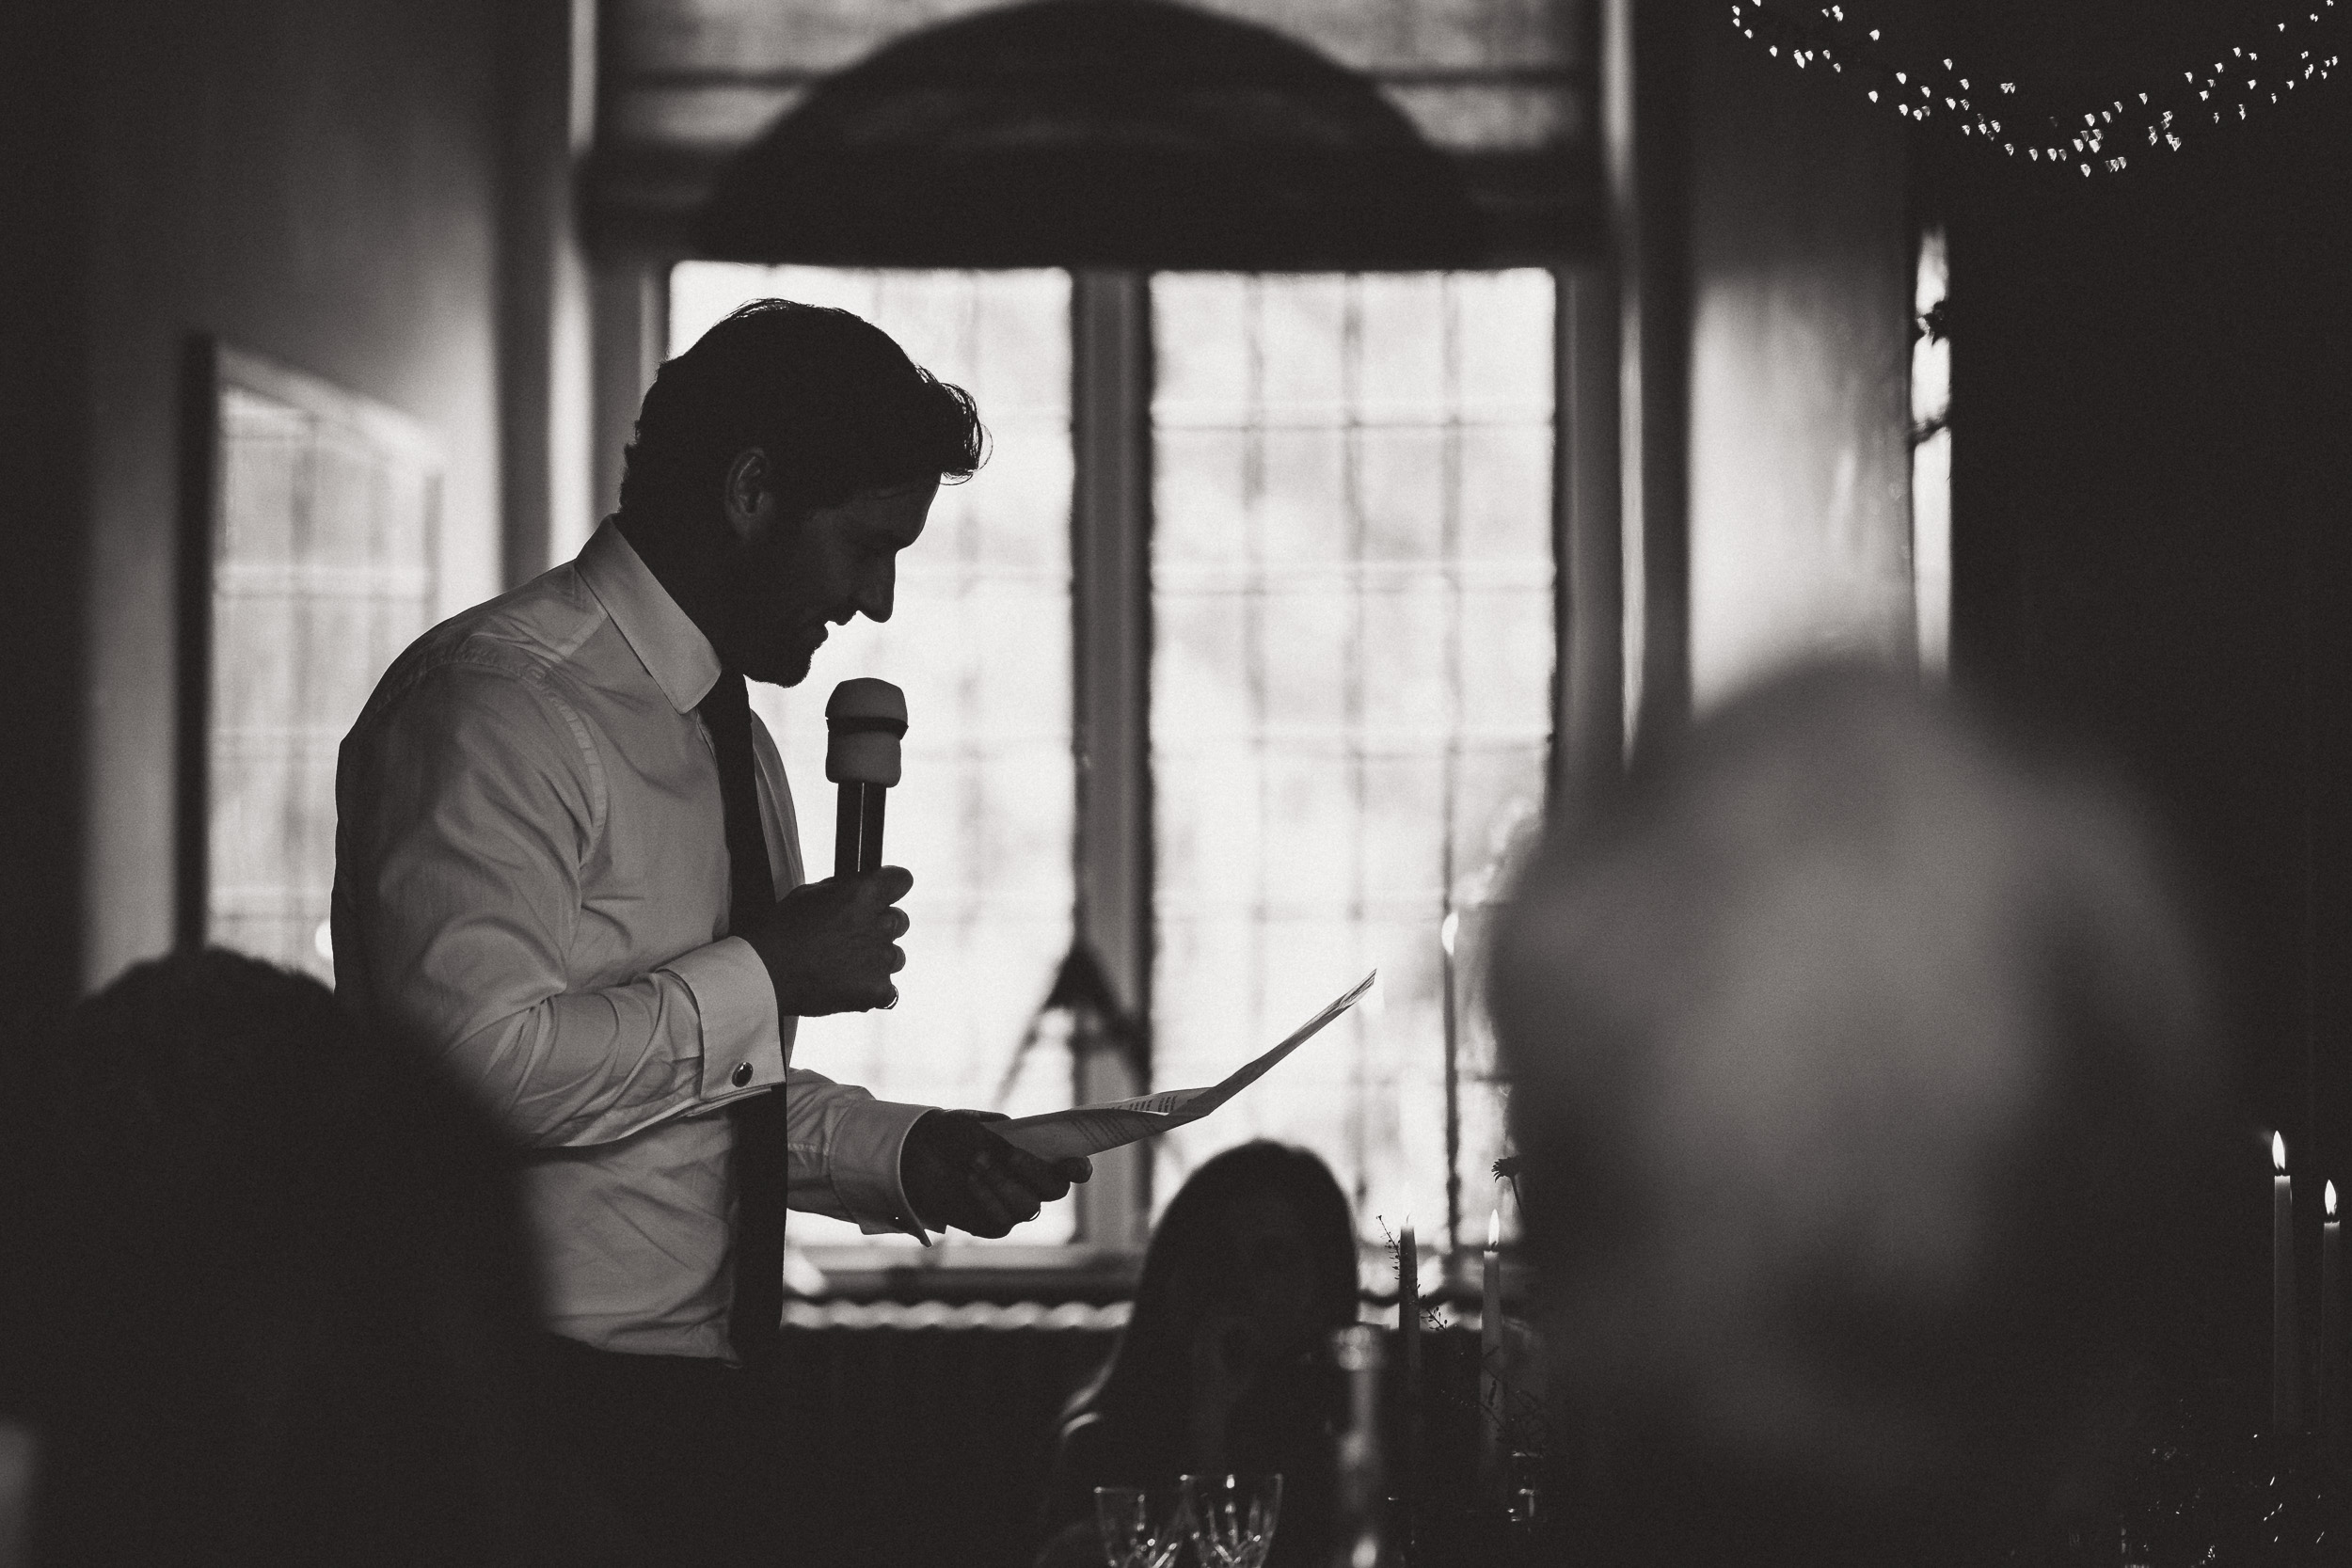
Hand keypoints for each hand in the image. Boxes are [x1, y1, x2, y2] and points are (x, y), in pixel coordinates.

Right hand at [736, 867, 911, 1015]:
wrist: (765, 975)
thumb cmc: (780, 932)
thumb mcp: (808, 894)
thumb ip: (842, 891)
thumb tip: (857, 889)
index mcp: (863, 895)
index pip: (902, 880)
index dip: (892, 887)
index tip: (883, 895)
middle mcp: (878, 925)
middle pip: (900, 920)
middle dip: (881, 926)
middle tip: (853, 937)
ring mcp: (880, 960)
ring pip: (896, 956)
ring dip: (878, 959)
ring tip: (846, 966)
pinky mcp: (877, 991)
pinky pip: (888, 990)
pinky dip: (872, 990)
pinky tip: (848, 987)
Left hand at [900, 1109, 1091, 1237]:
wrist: (918, 1154)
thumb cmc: (957, 1133)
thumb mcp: (981, 1125)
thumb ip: (1004, 1139)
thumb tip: (1014, 1153)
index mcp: (1041, 1153)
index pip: (1074, 1167)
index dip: (1080, 1168)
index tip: (1074, 1166)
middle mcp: (1035, 1184)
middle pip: (1056, 1189)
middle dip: (1034, 1172)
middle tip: (1009, 1155)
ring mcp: (1016, 1206)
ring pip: (1029, 1207)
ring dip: (1004, 1183)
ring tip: (977, 1161)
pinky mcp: (994, 1225)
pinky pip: (1003, 1220)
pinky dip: (987, 1199)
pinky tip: (971, 1181)